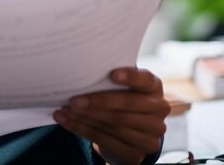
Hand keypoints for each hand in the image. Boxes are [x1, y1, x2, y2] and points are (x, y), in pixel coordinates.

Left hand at [52, 67, 169, 164]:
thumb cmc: (121, 95)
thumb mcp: (122, 84)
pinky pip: (106, 141)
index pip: (145, 80)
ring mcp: (150, 136)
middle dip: (98, 102)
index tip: (112, 74)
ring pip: (114, 124)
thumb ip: (111, 78)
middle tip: (74, 100)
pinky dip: (82, 130)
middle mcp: (158, 111)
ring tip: (65, 110)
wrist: (129, 129)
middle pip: (126, 105)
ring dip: (85, 117)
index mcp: (154, 87)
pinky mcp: (136, 154)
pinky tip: (66, 121)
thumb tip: (81, 69)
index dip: (130, 77)